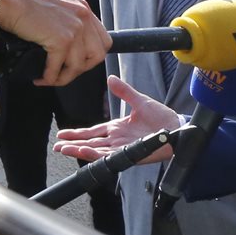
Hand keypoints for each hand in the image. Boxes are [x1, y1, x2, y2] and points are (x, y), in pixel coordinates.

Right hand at [0, 0, 111, 86]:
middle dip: (82, 69)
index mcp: (83, 9)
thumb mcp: (55, 7)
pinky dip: (50, 77)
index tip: (77, 63)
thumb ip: (67, 21)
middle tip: (65, 73)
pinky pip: (59, 67)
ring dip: (64, 77)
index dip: (92, 56)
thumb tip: (68, 44)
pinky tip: (41, 79)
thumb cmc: (20, 1)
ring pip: (78, 66)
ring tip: (50, 79)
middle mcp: (83, 18)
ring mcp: (74, 29)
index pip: (103, 40)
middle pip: (98, 55)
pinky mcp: (60, 40)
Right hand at [54, 75, 178, 162]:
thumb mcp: (140, 101)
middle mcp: (118, 139)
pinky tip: (85, 152)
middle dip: (73, 144)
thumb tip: (110, 78)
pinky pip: (111, 156)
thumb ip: (124, 92)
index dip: (77, 133)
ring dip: (80, 150)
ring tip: (64, 149)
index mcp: (118, 127)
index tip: (62, 134)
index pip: (93, 131)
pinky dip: (97, 155)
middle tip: (57, 146)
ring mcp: (123, 148)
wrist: (178, 128)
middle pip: (91, 143)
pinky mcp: (131, 154)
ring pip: (97, 151)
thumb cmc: (163, 117)